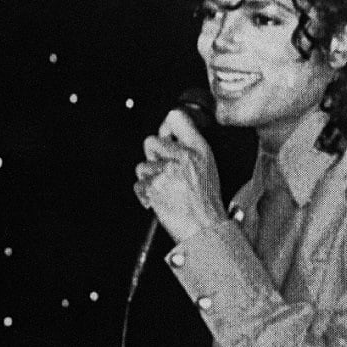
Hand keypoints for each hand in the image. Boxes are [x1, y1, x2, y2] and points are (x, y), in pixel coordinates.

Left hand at [134, 108, 224, 243]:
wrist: (204, 228)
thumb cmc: (206, 203)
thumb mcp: (208, 167)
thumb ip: (189, 149)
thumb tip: (169, 138)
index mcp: (198, 149)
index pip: (175, 118)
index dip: (165, 126)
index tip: (165, 136)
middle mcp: (182, 156)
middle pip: (150, 141)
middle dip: (152, 156)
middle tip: (162, 171)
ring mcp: (167, 171)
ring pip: (142, 166)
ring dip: (149, 178)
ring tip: (165, 190)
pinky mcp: (154, 186)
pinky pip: (139, 185)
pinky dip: (145, 194)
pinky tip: (160, 200)